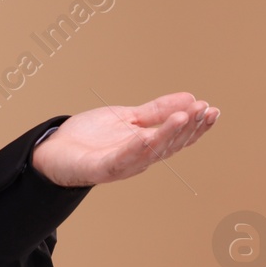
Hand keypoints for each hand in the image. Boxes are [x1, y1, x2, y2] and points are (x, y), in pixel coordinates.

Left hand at [29, 92, 218, 186]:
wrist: (52, 150)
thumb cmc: (89, 138)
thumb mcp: (127, 117)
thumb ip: (155, 111)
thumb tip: (191, 98)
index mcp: (147, 145)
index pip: (178, 136)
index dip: (197, 125)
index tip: (213, 110)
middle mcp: (139, 158)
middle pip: (171, 144)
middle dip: (190, 127)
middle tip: (206, 110)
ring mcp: (122, 164)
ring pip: (152, 151)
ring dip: (170, 134)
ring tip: (185, 116)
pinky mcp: (101, 168)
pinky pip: (123, 158)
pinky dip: (138, 148)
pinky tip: (149, 136)